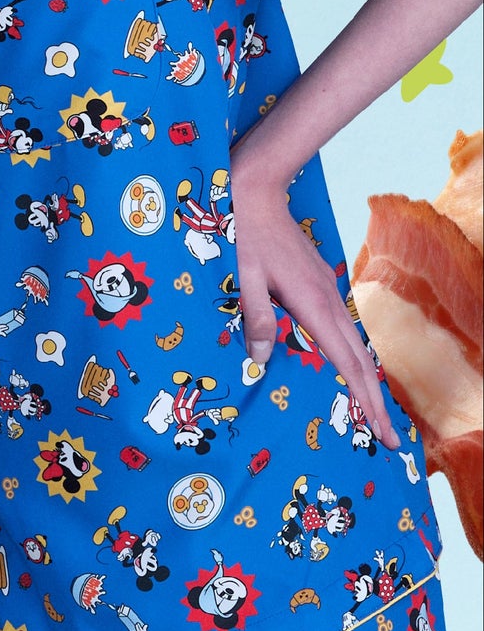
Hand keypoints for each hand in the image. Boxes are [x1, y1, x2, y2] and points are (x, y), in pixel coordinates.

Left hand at [232, 165, 398, 448]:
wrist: (255, 191)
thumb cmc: (243, 233)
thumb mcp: (241, 276)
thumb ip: (255, 316)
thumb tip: (261, 359)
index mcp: (313, 304)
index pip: (348, 363)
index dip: (366, 401)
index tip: (383, 433)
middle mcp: (329, 300)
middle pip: (360, 359)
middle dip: (375, 401)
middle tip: (389, 439)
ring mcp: (327, 290)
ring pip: (355, 343)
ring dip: (365, 379)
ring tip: (371, 412)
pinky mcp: (320, 283)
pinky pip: (343, 328)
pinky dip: (352, 355)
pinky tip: (345, 366)